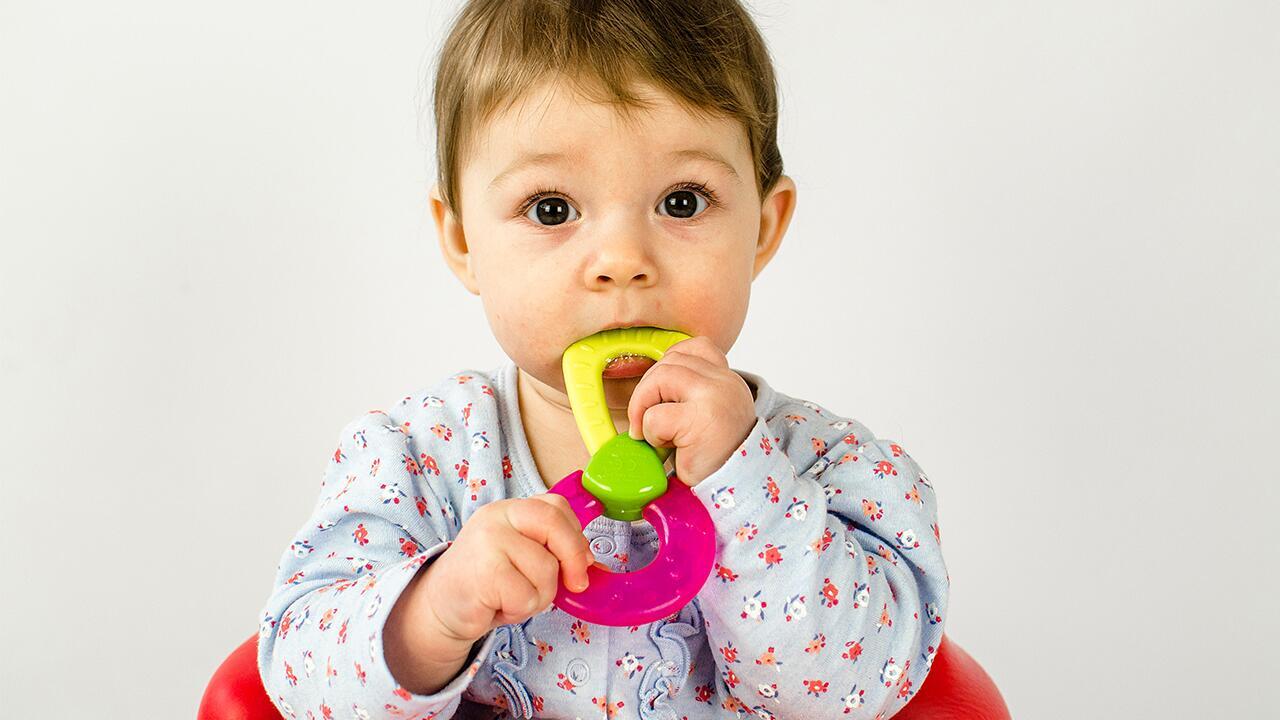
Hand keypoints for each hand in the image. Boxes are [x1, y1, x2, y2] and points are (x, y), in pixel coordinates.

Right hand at [421, 494, 594, 642]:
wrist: (440, 608)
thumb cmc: (486, 585)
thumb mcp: (523, 559)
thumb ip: (553, 553)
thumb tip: (594, 565)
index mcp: (510, 510)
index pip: (556, 506)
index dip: (577, 536)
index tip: (584, 562)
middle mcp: (497, 517)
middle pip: (554, 524)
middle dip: (574, 558)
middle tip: (576, 584)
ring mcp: (488, 541)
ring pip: (546, 569)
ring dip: (539, 595)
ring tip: (513, 597)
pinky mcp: (484, 571)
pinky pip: (527, 595)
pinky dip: (520, 609)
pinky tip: (499, 605)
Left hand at [626, 335, 756, 486]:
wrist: (736, 494)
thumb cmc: (715, 459)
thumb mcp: (709, 415)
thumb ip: (690, 392)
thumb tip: (649, 383)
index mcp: (729, 380)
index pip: (696, 347)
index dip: (670, 365)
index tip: (663, 394)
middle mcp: (726, 383)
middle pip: (670, 361)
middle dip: (647, 391)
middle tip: (645, 422)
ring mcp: (715, 397)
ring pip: (660, 377)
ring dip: (645, 408)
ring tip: (655, 434)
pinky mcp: (700, 419)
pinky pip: (655, 415)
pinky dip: (651, 433)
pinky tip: (668, 448)